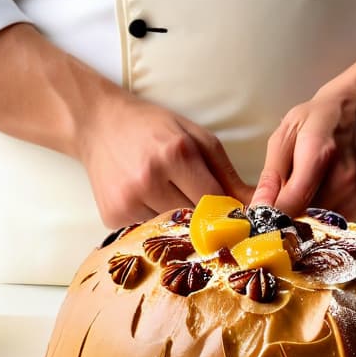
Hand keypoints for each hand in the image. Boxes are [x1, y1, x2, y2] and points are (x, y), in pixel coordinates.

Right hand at [0, 24, 251, 227]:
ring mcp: (128, 200)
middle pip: (195, 220)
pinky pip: (147, 232)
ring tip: (176, 204)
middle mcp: (149, 178)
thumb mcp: (197, 138)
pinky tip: (151, 205)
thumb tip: (258, 205)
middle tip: (215, 220)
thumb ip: (227, 174)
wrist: (97, 124)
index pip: (215, 200)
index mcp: (175, 154)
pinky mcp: (112, 216)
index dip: (229, 213)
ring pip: (172, 230)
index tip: (240, 221)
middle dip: (208, 222)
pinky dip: (156, 225)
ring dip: (181, 225)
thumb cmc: (154, 128)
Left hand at [252, 8, 355, 218]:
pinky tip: (318, 193)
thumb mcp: (290, 131)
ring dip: (303, 214)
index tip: (257, 224)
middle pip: (301, 222)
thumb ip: (273, 173)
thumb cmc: (327, 109)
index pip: (287, 208)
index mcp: (319, 155)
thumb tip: (259, 209)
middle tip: (272, 209)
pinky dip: (321, 213)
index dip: (268, 220)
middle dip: (284, 218)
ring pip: (318, 225)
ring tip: (297, 191)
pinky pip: (335, 221)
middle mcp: (342, 179)